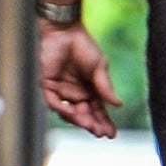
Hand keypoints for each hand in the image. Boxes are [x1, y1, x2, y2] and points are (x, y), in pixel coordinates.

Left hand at [39, 20, 120, 138]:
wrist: (65, 31)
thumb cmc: (84, 46)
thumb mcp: (99, 67)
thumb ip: (105, 86)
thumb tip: (118, 104)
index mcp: (90, 91)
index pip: (98, 112)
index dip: (104, 123)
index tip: (111, 135)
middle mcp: (76, 94)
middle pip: (85, 115)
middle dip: (93, 125)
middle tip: (100, 132)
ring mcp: (61, 92)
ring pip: (69, 113)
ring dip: (80, 119)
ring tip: (89, 124)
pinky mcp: (47, 86)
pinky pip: (54, 102)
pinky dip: (63, 109)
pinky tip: (74, 112)